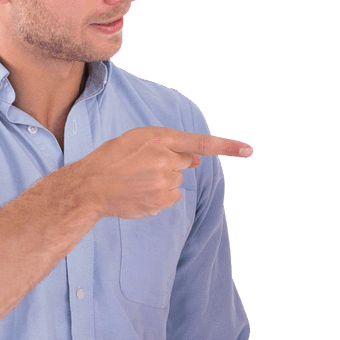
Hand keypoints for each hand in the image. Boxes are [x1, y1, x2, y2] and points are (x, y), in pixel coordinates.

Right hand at [72, 126, 252, 220]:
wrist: (90, 187)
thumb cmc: (112, 159)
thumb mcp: (137, 141)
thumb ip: (170, 147)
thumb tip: (197, 160)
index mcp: (159, 138)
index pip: (201, 143)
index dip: (227, 146)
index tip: (248, 150)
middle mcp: (165, 159)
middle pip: (184, 162)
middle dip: (169, 163)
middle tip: (143, 166)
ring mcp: (164, 182)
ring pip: (176, 181)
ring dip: (162, 180)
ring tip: (137, 179)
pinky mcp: (161, 201)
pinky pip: (171, 197)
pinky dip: (159, 196)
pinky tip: (139, 192)